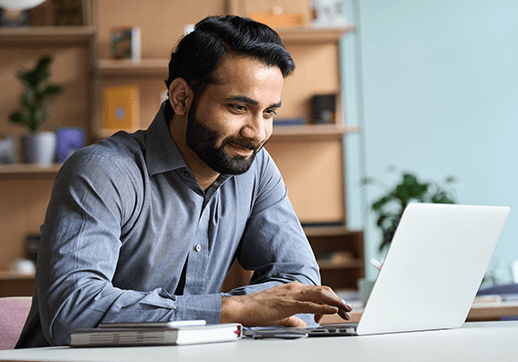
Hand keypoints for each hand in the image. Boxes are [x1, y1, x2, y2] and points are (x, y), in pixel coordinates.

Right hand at [220, 282, 351, 326]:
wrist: (242, 308)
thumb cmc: (258, 310)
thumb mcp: (280, 315)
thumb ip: (293, 319)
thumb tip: (303, 324)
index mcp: (293, 289)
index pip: (318, 292)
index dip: (330, 300)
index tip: (338, 310)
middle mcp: (295, 288)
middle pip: (323, 291)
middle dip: (337, 300)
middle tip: (347, 310)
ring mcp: (292, 294)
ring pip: (320, 295)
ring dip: (335, 302)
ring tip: (346, 308)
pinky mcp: (289, 303)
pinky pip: (311, 304)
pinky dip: (324, 306)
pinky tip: (333, 310)